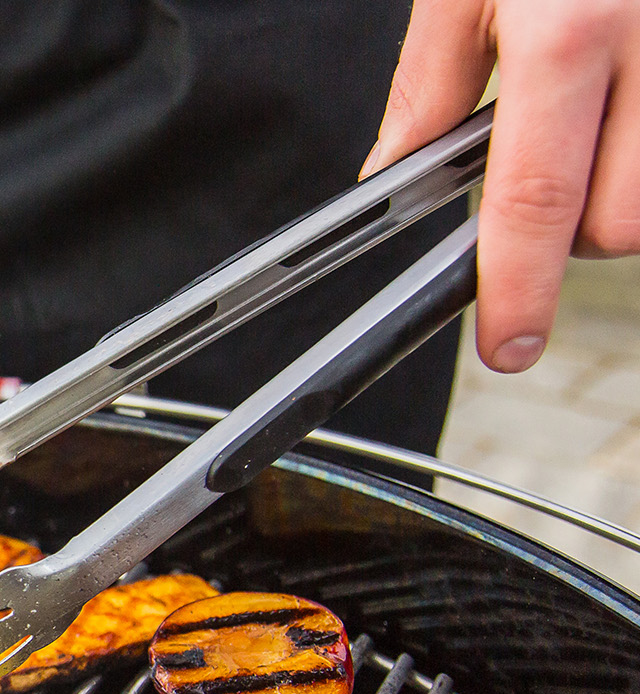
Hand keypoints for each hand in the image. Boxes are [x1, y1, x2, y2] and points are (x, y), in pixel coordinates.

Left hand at [363, 0, 639, 372]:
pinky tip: (629, 104)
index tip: (506, 342)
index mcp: (567, 29)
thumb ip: (433, 82)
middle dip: (576, 236)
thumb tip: (397, 174)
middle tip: (541, 189)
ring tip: (591, 129)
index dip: (516, 291)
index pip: (533, 203)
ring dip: (627, 190)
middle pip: (626, 221)